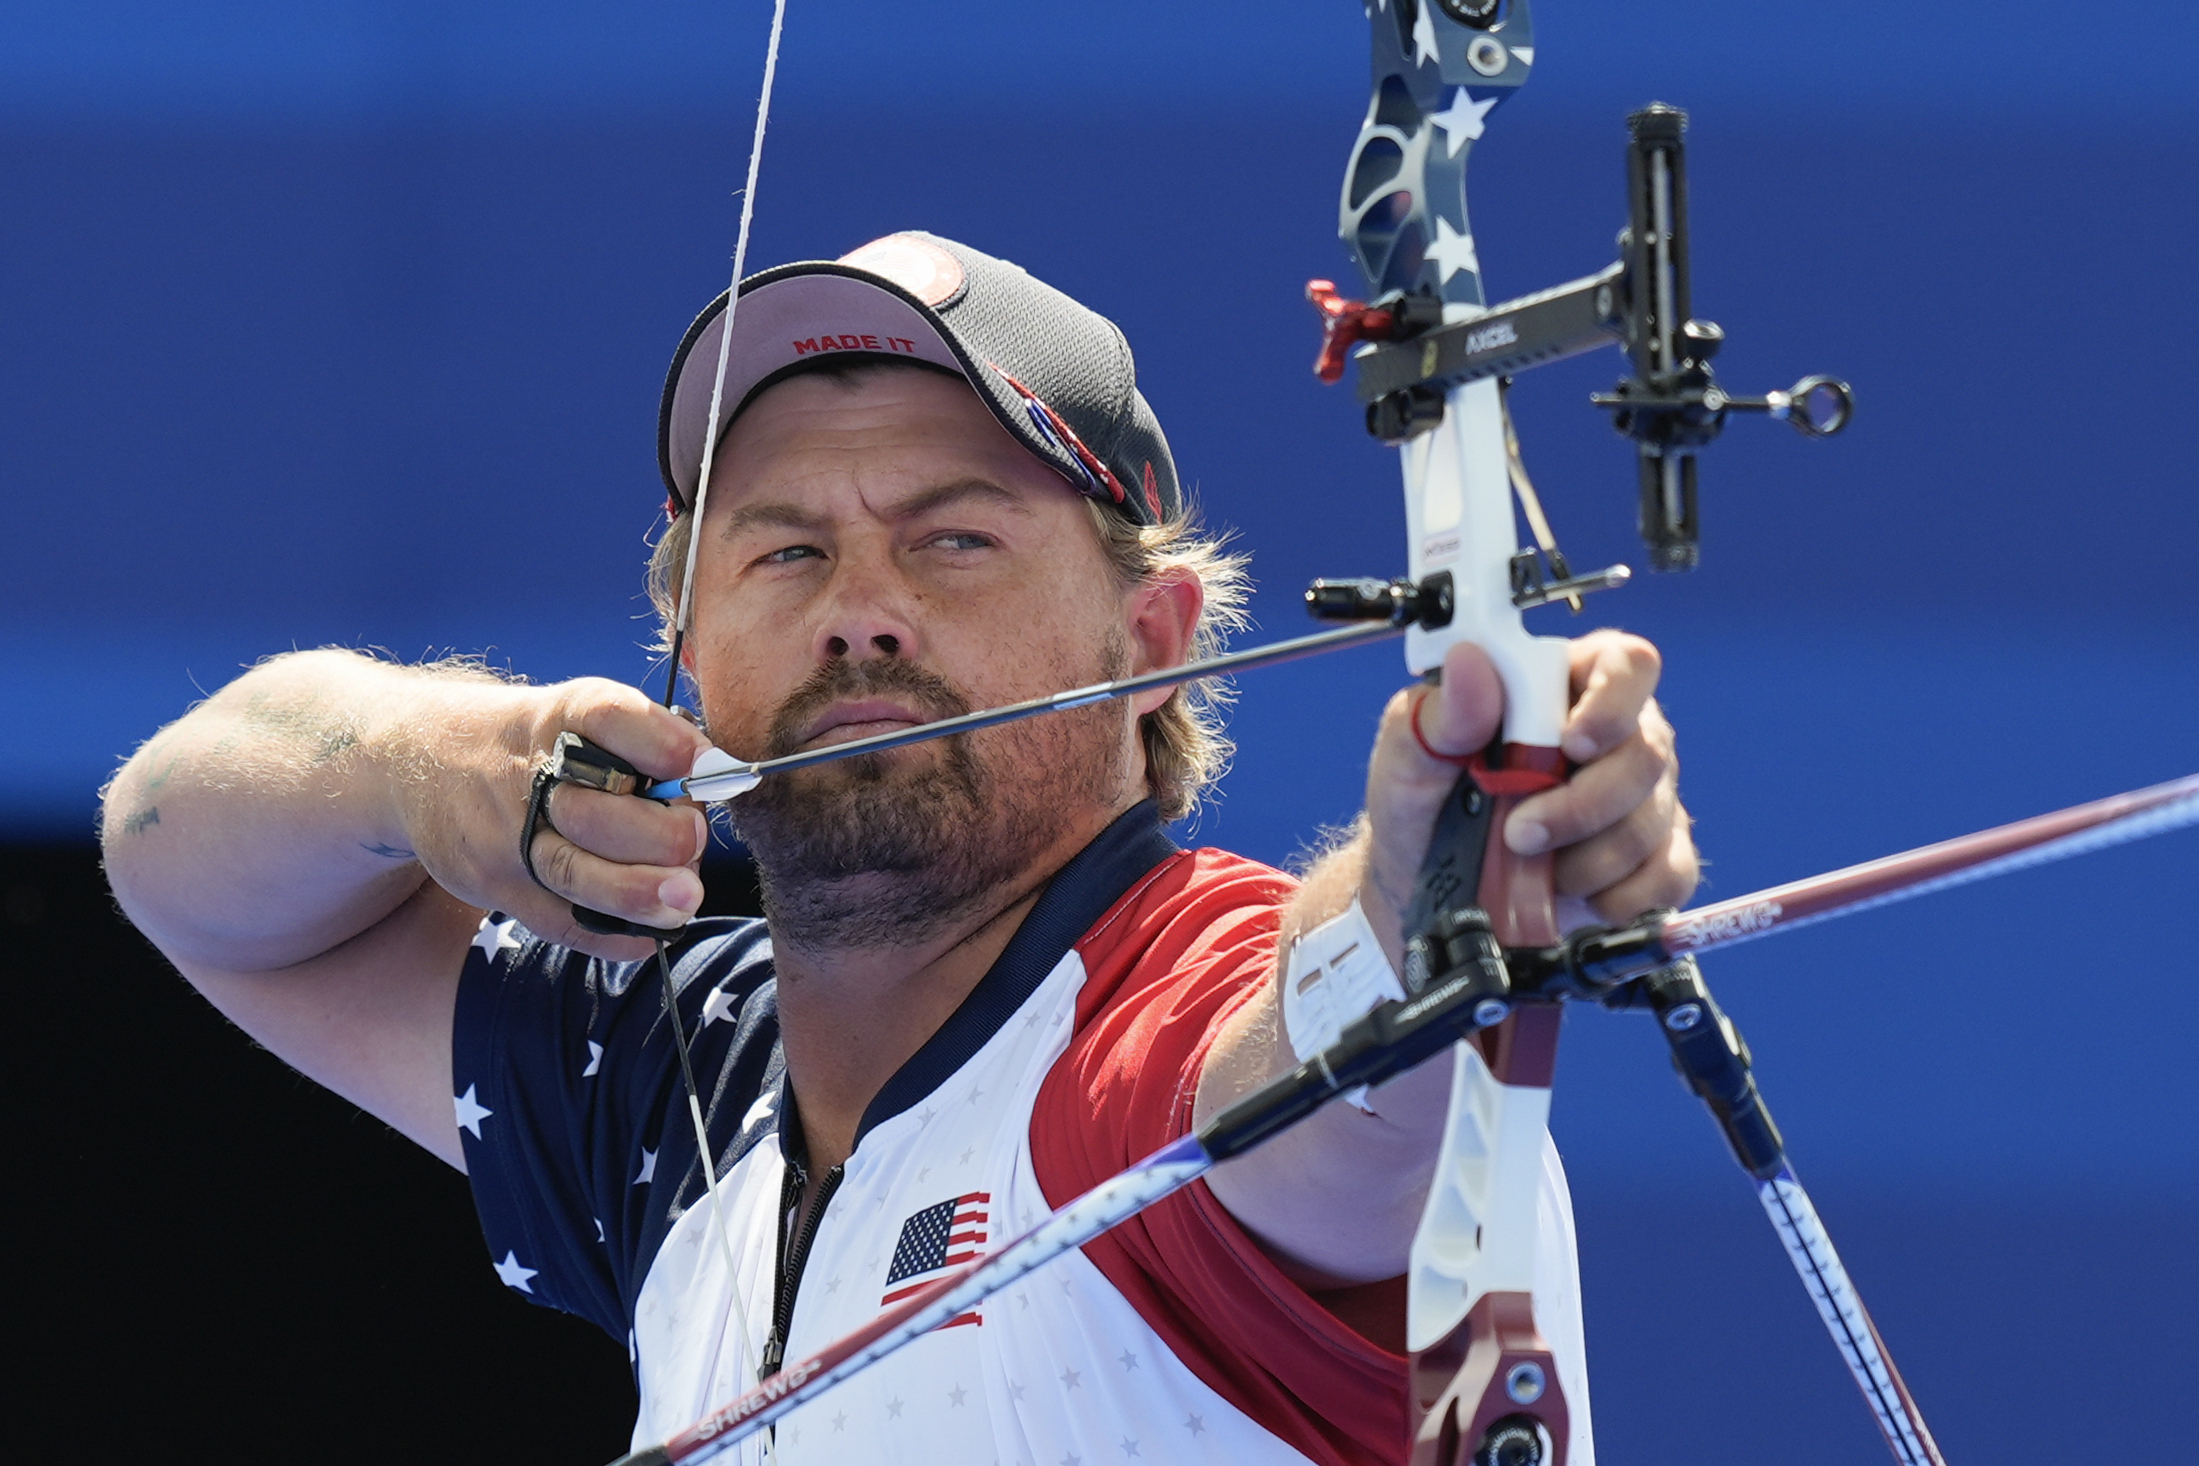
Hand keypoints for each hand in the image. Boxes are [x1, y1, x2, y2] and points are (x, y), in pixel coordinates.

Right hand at [395, 677, 716, 960]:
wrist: (422, 759)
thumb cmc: (536, 742)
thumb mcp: (581, 713)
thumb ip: (651, 740)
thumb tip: (720, 774)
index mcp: (560, 717)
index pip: (612, 719)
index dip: (666, 748)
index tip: (705, 769)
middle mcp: (527, 775)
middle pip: (597, 813)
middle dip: (662, 838)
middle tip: (694, 842)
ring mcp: (503, 835)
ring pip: (575, 875)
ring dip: (640, 894)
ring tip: (683, 900)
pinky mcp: (490, 884)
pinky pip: (557, 922)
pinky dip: (610, 934)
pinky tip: (648, 934)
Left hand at [1358, 631, 1696, 959]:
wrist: (1423, 888)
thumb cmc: (1420, 806)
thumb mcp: (1408, 755)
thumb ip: (1440, 713)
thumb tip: (1470, 665)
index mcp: (1565, 687)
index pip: (1626, 665)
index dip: (1613, 702)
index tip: (1571, 744)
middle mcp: (1617, 737)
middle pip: (1646, 755)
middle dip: (1581, 806)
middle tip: (1520, 833)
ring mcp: (1643, 799)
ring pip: (1652, 822)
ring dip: (1587, 860)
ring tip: (1532, 866)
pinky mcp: (1653, 860)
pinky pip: (1667, 877)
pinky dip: (1617, 897)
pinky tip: (1574, 895)